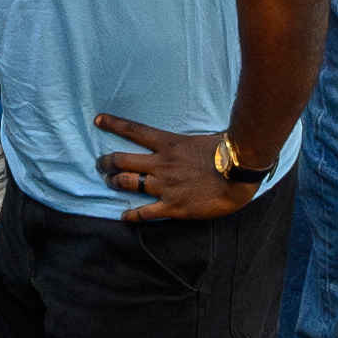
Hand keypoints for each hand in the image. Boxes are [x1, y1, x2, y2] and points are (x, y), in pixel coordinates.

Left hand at [96, 110, 254, 222]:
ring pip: (128, 183)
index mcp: (168, 144)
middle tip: (100, 164)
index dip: (114, 124)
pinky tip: (123, 217)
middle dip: (106, 162)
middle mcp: (161, 164)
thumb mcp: (200, 139)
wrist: (239, 174)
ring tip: (110, 183)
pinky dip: (131, 215)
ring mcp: (165, 186)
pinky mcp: (173, 207)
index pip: (134, 130)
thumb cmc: (224, 153)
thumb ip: (183, 144)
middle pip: (123, 160)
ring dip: (115, 183)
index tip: (98, 120)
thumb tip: (181, 144)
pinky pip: (145, 212)